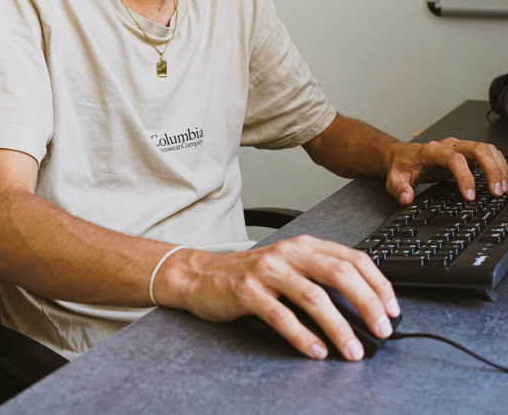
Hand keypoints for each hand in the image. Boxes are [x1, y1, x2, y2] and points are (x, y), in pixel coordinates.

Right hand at [153, 235, 399, 360]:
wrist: (202, 275)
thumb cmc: (252, 276)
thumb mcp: (291, 267)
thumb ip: (321, 279)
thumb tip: (364, 309)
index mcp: (305, 245)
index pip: (353, 258)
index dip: (378, 284)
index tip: (393, 309)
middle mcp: (289, 253)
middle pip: (339, 273)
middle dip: (367, 303)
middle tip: (382, 329)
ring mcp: (268, 271)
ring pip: (313, 297)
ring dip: (339, 326)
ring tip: (353, 350)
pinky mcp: (248, 292)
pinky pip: (281, 316)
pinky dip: (302, 336)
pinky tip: (316, 351)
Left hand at [386, 137, 507, 205]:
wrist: (403, 155)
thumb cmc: (402, 166)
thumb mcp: (394, 179)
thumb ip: (399, 189)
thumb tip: (407, 199)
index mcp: (431, 150)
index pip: (453, 159)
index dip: (465, 176)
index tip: (469, 196)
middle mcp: (448, 145)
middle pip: (477, 148)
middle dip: (491, 169)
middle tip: (497, 192)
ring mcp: (460, 147)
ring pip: (486, 149)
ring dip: (499, 167)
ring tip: (503, 189)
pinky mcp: (467, 153)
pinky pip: (488, 153)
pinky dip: (499, 164)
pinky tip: (503, 179)